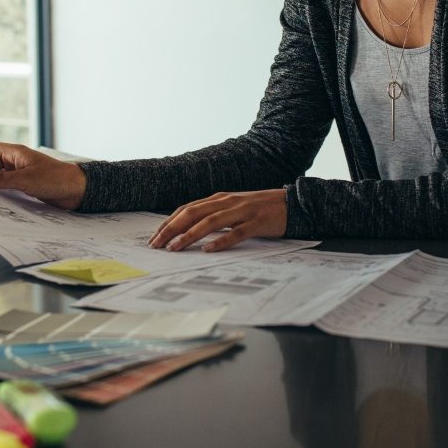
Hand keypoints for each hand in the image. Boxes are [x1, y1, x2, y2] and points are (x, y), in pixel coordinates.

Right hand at [0, 142, 86, 209]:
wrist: (78, 190)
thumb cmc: (55, 179)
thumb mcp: (24, 180)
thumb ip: (0, 179)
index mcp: (15, 153)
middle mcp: (16, 161)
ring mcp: (21, 173)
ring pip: (0, 176)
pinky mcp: (27, 185)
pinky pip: (9, 186)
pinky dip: (3, 192)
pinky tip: (0, 202)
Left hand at [148, 189, 287, 252]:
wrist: (292, 204)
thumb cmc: (260, 210)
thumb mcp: (234, 209)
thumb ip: (214, 215)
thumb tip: (189, 229)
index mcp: (219, 198)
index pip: (187, 209)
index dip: (169, 222)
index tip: (155, 237)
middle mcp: (227, 202)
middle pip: (193, 213)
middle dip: (172, 229)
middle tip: (157, 244)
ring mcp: (242, 211)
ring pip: (210, 222)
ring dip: (189, 235)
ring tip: (175, 248)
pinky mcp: (257, 222)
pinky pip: (236, 232)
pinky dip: (221, 241)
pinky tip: (208, 249)